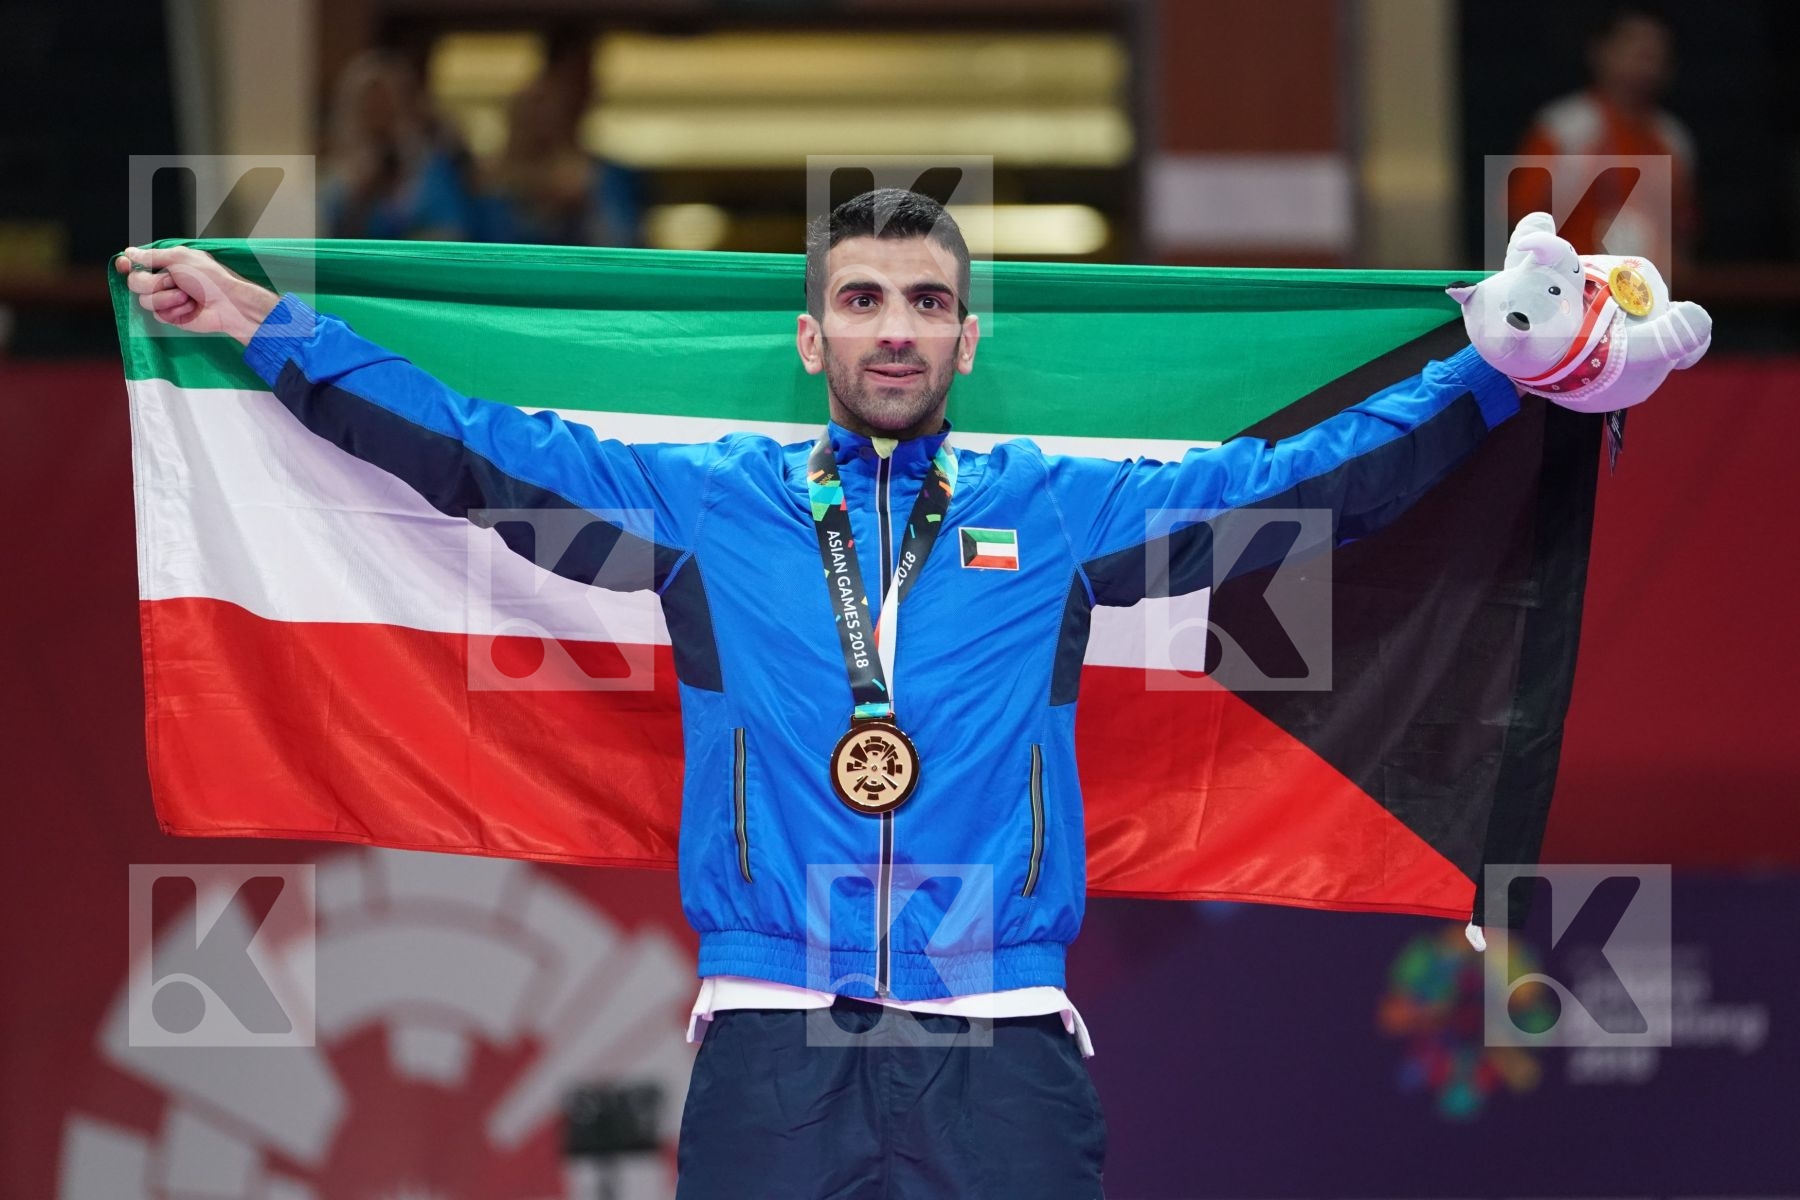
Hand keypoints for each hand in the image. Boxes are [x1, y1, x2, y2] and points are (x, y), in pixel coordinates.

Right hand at [113, 245, 280, 345]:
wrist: (228, 304)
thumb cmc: (210, 278)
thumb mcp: (181, 258)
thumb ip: (152, 256)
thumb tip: (129, 252)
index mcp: (165, 263)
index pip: (135, 263)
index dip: (126, 265)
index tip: (125, 265)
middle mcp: (162, 281)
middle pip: (135, 283)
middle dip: (153, 283)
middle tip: (174, 281)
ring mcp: (165, 300)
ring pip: (145, 300)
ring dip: (167, 297)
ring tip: (187, 296)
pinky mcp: (170, 316)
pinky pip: (158, 315)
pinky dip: (174, 310)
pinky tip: (190, 308)